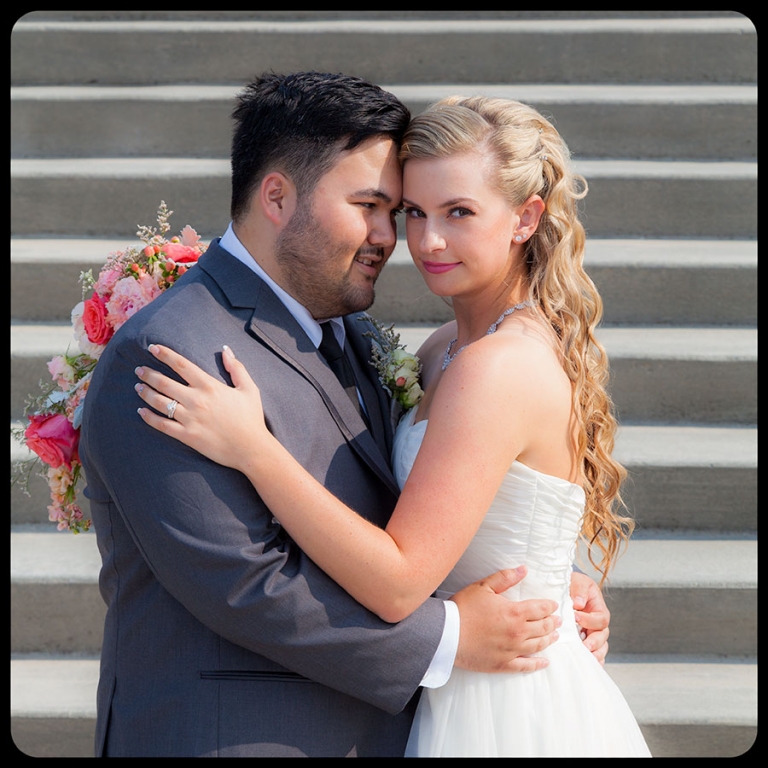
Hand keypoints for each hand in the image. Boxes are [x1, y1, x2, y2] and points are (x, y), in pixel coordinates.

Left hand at [135, 344, 269, 471]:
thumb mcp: (249, 389)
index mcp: (210, 386)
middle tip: (139, 369)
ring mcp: (189, 419)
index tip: (153, 348)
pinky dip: (148, 418)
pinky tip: (141, 412)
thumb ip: (237, 368)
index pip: (181, 365)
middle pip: (164, 382)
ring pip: (159, 402)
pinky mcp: (187, 436)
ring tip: (138, 387)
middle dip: (148, 374)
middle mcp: (196, 400)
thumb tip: (226, 350)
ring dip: (145, 393)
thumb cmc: (252, 418)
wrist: (251, 449)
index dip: (165, 354)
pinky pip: (162, 425)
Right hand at [451, 566, 559, 673]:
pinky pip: (525, 666)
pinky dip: (537, 664)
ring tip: (555, 636)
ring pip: (538, 646)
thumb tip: (524, 569)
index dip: (549, 606)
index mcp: (514, 612)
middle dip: (552, 622)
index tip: (553, 605)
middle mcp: (518, 633)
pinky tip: (544, 662)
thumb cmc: (463, 608)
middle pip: (543, 628)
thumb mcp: (483, 586)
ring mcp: (512, 650)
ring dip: (549, 640)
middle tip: (558, 620)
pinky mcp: (503, 664)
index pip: (540, 609)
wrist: (447, 634)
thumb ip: (505, 577)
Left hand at [570, 571, 609, 664]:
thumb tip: (579, 604)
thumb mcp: (578, 581)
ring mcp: (593, 632)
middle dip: (595, 642)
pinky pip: (594, 652)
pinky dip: (594, 659)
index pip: (601, 618)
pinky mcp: (586, 639)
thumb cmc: (573, 584)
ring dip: (596, 653)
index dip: (590, 620)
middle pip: (603, 635)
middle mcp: (597, 622)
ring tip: (588, 658)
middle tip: (585, 645)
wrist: (566, 589)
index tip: (576, 617)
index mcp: (598, 608)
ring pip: (601, 646)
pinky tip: (589, 664)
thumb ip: (579, 590)